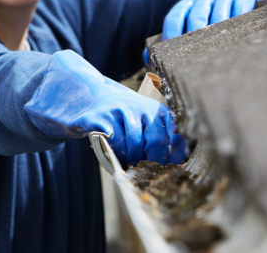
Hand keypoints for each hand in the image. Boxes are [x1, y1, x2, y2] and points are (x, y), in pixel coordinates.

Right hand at [24, 50, 186, 165]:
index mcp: (156, 110)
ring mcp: (120, 110)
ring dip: (132, 160)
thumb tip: (179, 160)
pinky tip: (115, 155)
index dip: (172, 155)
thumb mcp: (143, 121)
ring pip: (135, 145)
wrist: (87, 96)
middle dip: (152, 161)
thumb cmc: (120, 116)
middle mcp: (141, 107)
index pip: (174, 135)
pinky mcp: (101, 117)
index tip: (169, 168)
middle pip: (157, 141)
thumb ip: (160, 137)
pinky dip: (116, 154)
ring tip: (128, 161)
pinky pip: (114, 142)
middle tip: (146, 169)